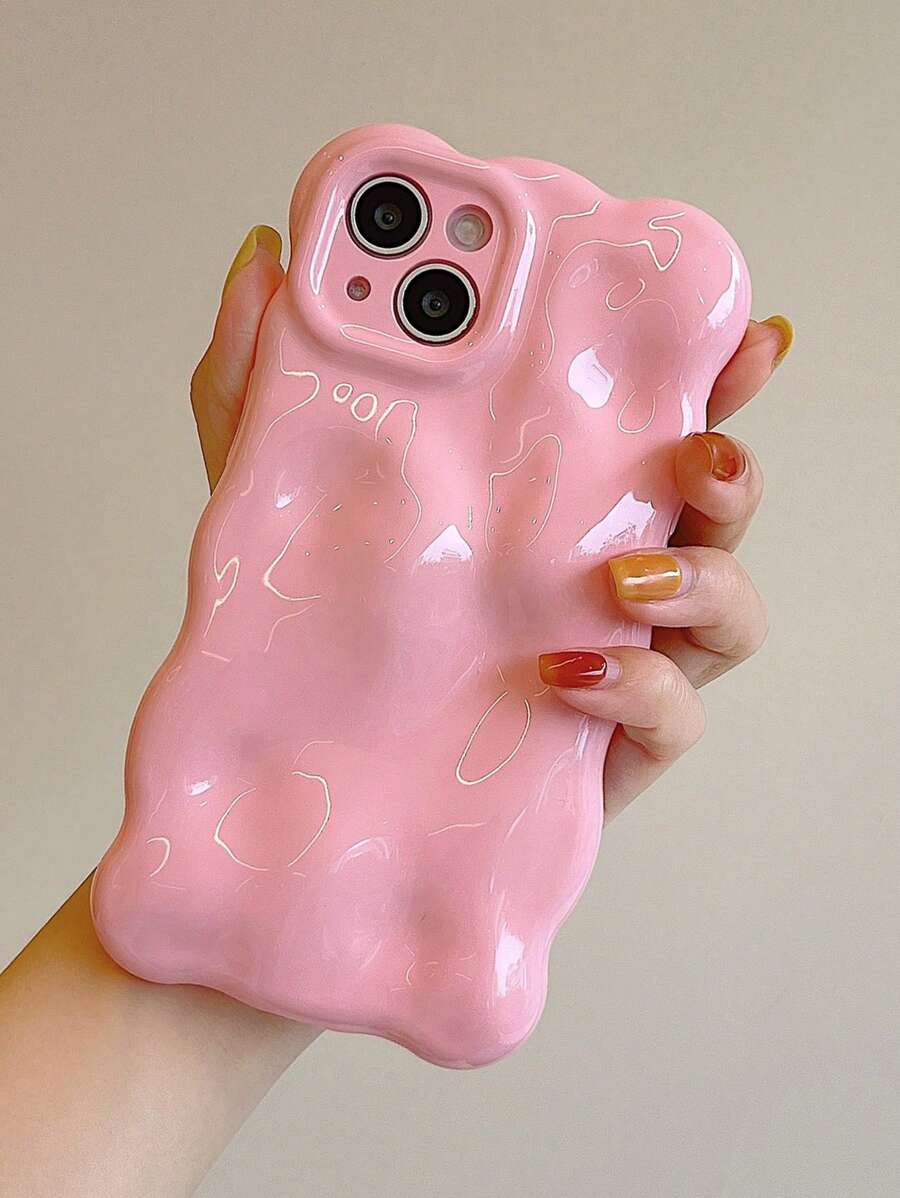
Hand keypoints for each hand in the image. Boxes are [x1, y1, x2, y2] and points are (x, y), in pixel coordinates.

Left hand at [191, 225, 793, 823]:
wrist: (313, 759)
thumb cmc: (321, 612)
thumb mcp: (278, 490)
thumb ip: (264, 382)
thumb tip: (266, 256)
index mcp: (552, 495)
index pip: (651, 422)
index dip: (714, 374)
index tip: (739, 331)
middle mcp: (604, 564)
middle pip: (718, 507)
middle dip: (734, 469)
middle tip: (697, 449)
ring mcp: (620, 653)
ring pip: (729, 610)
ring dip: (709, 582)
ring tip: (630, 578)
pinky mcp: (610, 741)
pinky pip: (672, 715)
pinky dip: (641, 690)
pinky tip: (567, 673)